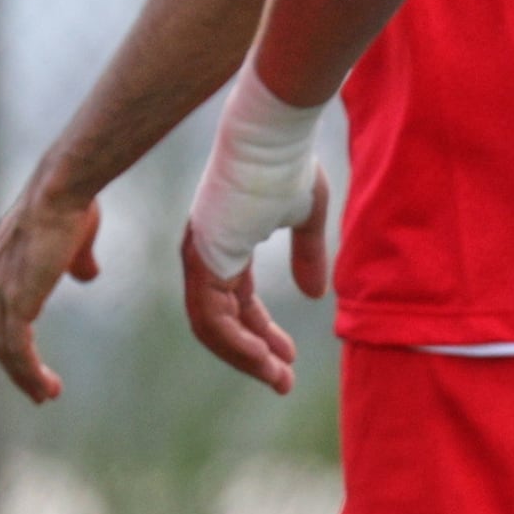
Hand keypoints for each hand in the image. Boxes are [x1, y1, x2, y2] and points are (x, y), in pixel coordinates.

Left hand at [0, 175, 102, 402]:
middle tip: (37, 389)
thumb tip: (88, 276)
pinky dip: (28, 372)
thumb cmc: (72, 203)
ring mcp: (1, 291)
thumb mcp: (77, 238)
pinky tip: (45, 387)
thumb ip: (79, 260)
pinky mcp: (16, 302)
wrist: (62, 189)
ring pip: (4, 348)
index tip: (30, 358)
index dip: (14, 336)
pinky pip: (17, 350)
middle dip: (15, 366)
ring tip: (45, 395)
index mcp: (1, 261)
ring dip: (23, 376)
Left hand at [179, 170, 328, 393]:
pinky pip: (211, 317)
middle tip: (281, 381)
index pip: (236, 303)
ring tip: (276, 379)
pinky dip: (235, 343)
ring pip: (212, 327)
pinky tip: (262, 358)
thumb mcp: (305, 217)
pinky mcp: (201, 258)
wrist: (276, 133)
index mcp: (226, 244)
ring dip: (245, 357)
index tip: (286, 359)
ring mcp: (199, 257)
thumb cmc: (290, 163)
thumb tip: (314, 297)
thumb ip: (307, 255)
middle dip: (252, 355)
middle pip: (221, 322)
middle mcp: (206, 254)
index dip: (261, 334)